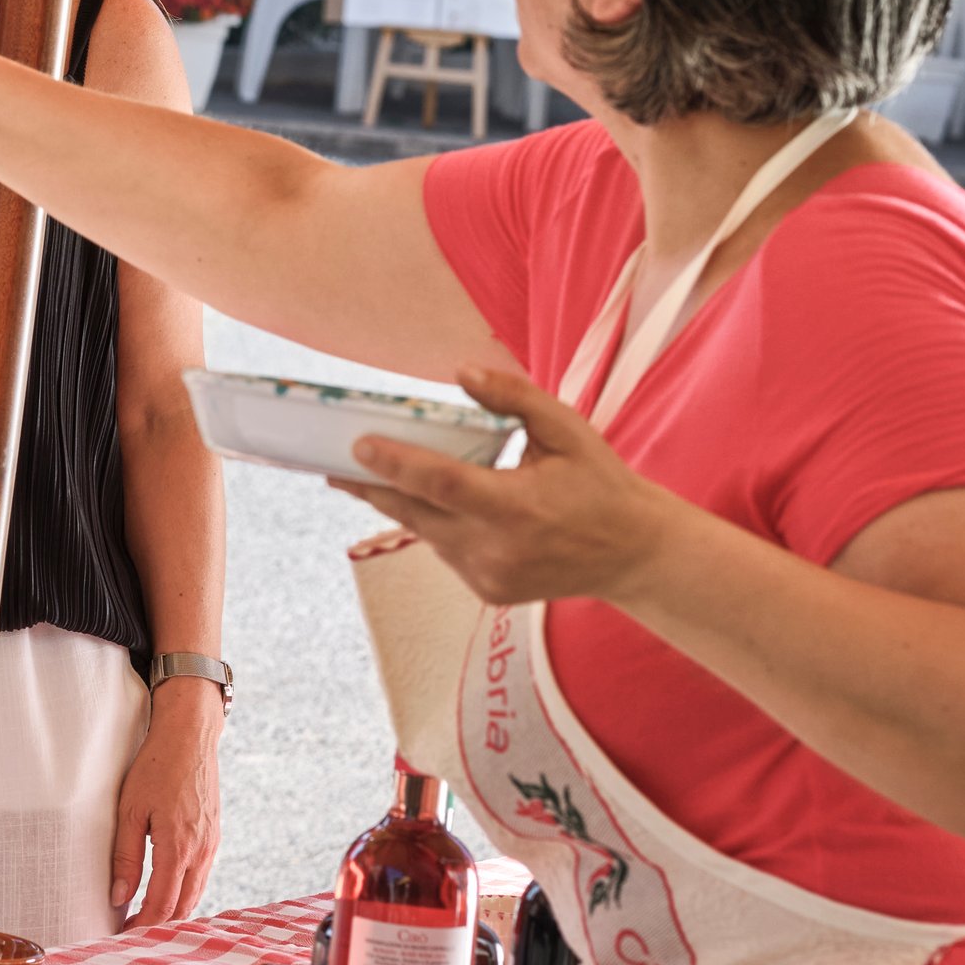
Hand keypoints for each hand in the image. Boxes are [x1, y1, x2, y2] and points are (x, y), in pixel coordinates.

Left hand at [108, 679, 225, 925]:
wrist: (190, 736)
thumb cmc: (156, 767)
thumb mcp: (130, 809)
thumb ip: (125, 856)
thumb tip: (118, 896)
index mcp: (178, 846)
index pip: (162, 904)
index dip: (142, 926)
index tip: (124, 937)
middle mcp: (201, 851)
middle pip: (182, 907)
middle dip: (158, 926)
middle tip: (132, 934)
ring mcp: (212, 845)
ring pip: (195, 894)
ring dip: (173, 912)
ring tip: (145, 919)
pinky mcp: (214, 837)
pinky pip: (201, 876)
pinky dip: (185, 893)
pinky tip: (167, 893)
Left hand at [329, 365, 691, 604]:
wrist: (633, 555)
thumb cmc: (600, 484)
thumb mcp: (567, 430)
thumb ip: (515, 398)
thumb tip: (462, 372)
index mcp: (517, 508)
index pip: (442, 484)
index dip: (396, 464)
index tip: (359, 445)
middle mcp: (497, 550)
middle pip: (415, 513)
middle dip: (371, 487)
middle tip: (332, 464)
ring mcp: (489, 577)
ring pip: (426, 533)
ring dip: (402, 504)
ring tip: (370, 475)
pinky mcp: (487, 592)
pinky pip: (445, 551)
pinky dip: (435, 525)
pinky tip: (435, 504)